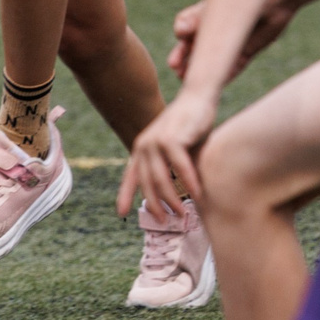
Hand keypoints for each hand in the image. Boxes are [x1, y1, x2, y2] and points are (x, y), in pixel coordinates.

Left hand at [116, 89, 217, 221]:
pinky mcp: (171, 138)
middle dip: (156, 206)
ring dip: (172, 199)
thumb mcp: (175, 149)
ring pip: (160, 179)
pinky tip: (197, 194)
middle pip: (147, 184)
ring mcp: (155, 141)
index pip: (130, 176)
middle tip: (166, 222)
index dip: (124, 195)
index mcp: (141, 149)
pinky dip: (189, 183)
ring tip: (182, 213)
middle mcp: (144, 146)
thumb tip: (177, 196)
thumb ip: (171, 169)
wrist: (198, 97)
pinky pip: (179, 168)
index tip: (121, 213)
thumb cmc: (190, 126)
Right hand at [166, 0, 299, 81]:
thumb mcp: (219, 6)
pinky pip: (233, 68)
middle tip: (179, 74)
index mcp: (203, 17)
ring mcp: (229, 43)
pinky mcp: (245, 52)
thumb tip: (179, 31)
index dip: (179, 51)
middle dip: (186, 64)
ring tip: (194, 84)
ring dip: (203, 73)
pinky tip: (217, 85)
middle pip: (195, 52)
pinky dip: (225, 76)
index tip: (174, 62)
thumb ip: (198, 18)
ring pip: (212, 62)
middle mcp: (214, 31)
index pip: (184, 34)